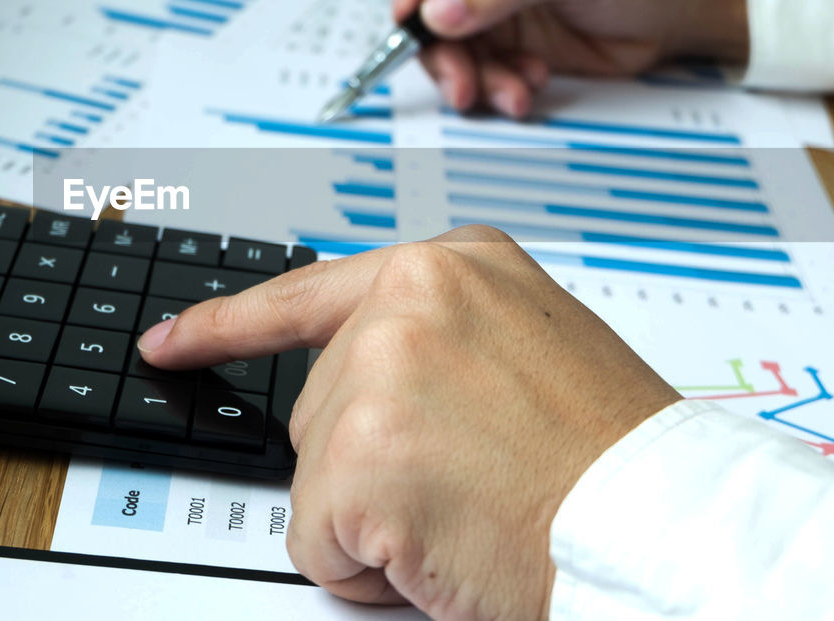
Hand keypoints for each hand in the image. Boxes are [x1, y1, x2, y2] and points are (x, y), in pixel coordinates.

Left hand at [138, 226, 679, 619]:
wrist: (662, 522)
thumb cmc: (608, 453)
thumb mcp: (525, 345)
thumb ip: (432, 342)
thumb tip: (350, 377)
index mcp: (451, 266)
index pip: (305, 294)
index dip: (229, 326)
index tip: (171, 342)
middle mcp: (408, 300)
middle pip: (318, 405)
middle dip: (370, 460)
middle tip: (469, 475)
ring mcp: (377, 372)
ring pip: (316, 474)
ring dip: (374, 511)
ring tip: (468, 505)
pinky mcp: (355, 456)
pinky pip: (315, 539)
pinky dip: (365, 566)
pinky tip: (442, 545)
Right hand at [370, 0, 749, 117]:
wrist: (688, 9)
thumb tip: (437, 9)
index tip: (418, 10)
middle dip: (435, 43)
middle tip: (462, 78)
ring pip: (433, 40)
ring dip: (467, 74)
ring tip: (510, 90)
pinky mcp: (493, 35)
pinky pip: (465, 67)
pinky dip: (491, 86)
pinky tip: (529, 84)